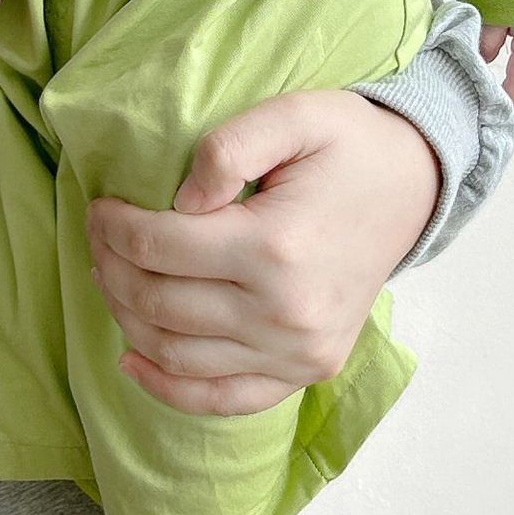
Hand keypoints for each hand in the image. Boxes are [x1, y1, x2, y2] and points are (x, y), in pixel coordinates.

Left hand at [84, 88, 439, 416]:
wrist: (414, 187)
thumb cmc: (349, 144)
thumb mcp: (294, 114)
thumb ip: (228, 147)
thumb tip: (179, 200)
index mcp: (277, 246)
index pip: (160, 247)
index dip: (113, 228)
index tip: (98, 208)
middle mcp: (286, 313)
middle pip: (159, 304)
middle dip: (111, 268)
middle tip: (98, 238)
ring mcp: (298, 351)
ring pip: (177, 354)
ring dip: (126, 319)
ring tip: (111, 278)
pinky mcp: (308, 370)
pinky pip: (223, 399)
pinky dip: (168, 389)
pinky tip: (132, 360)